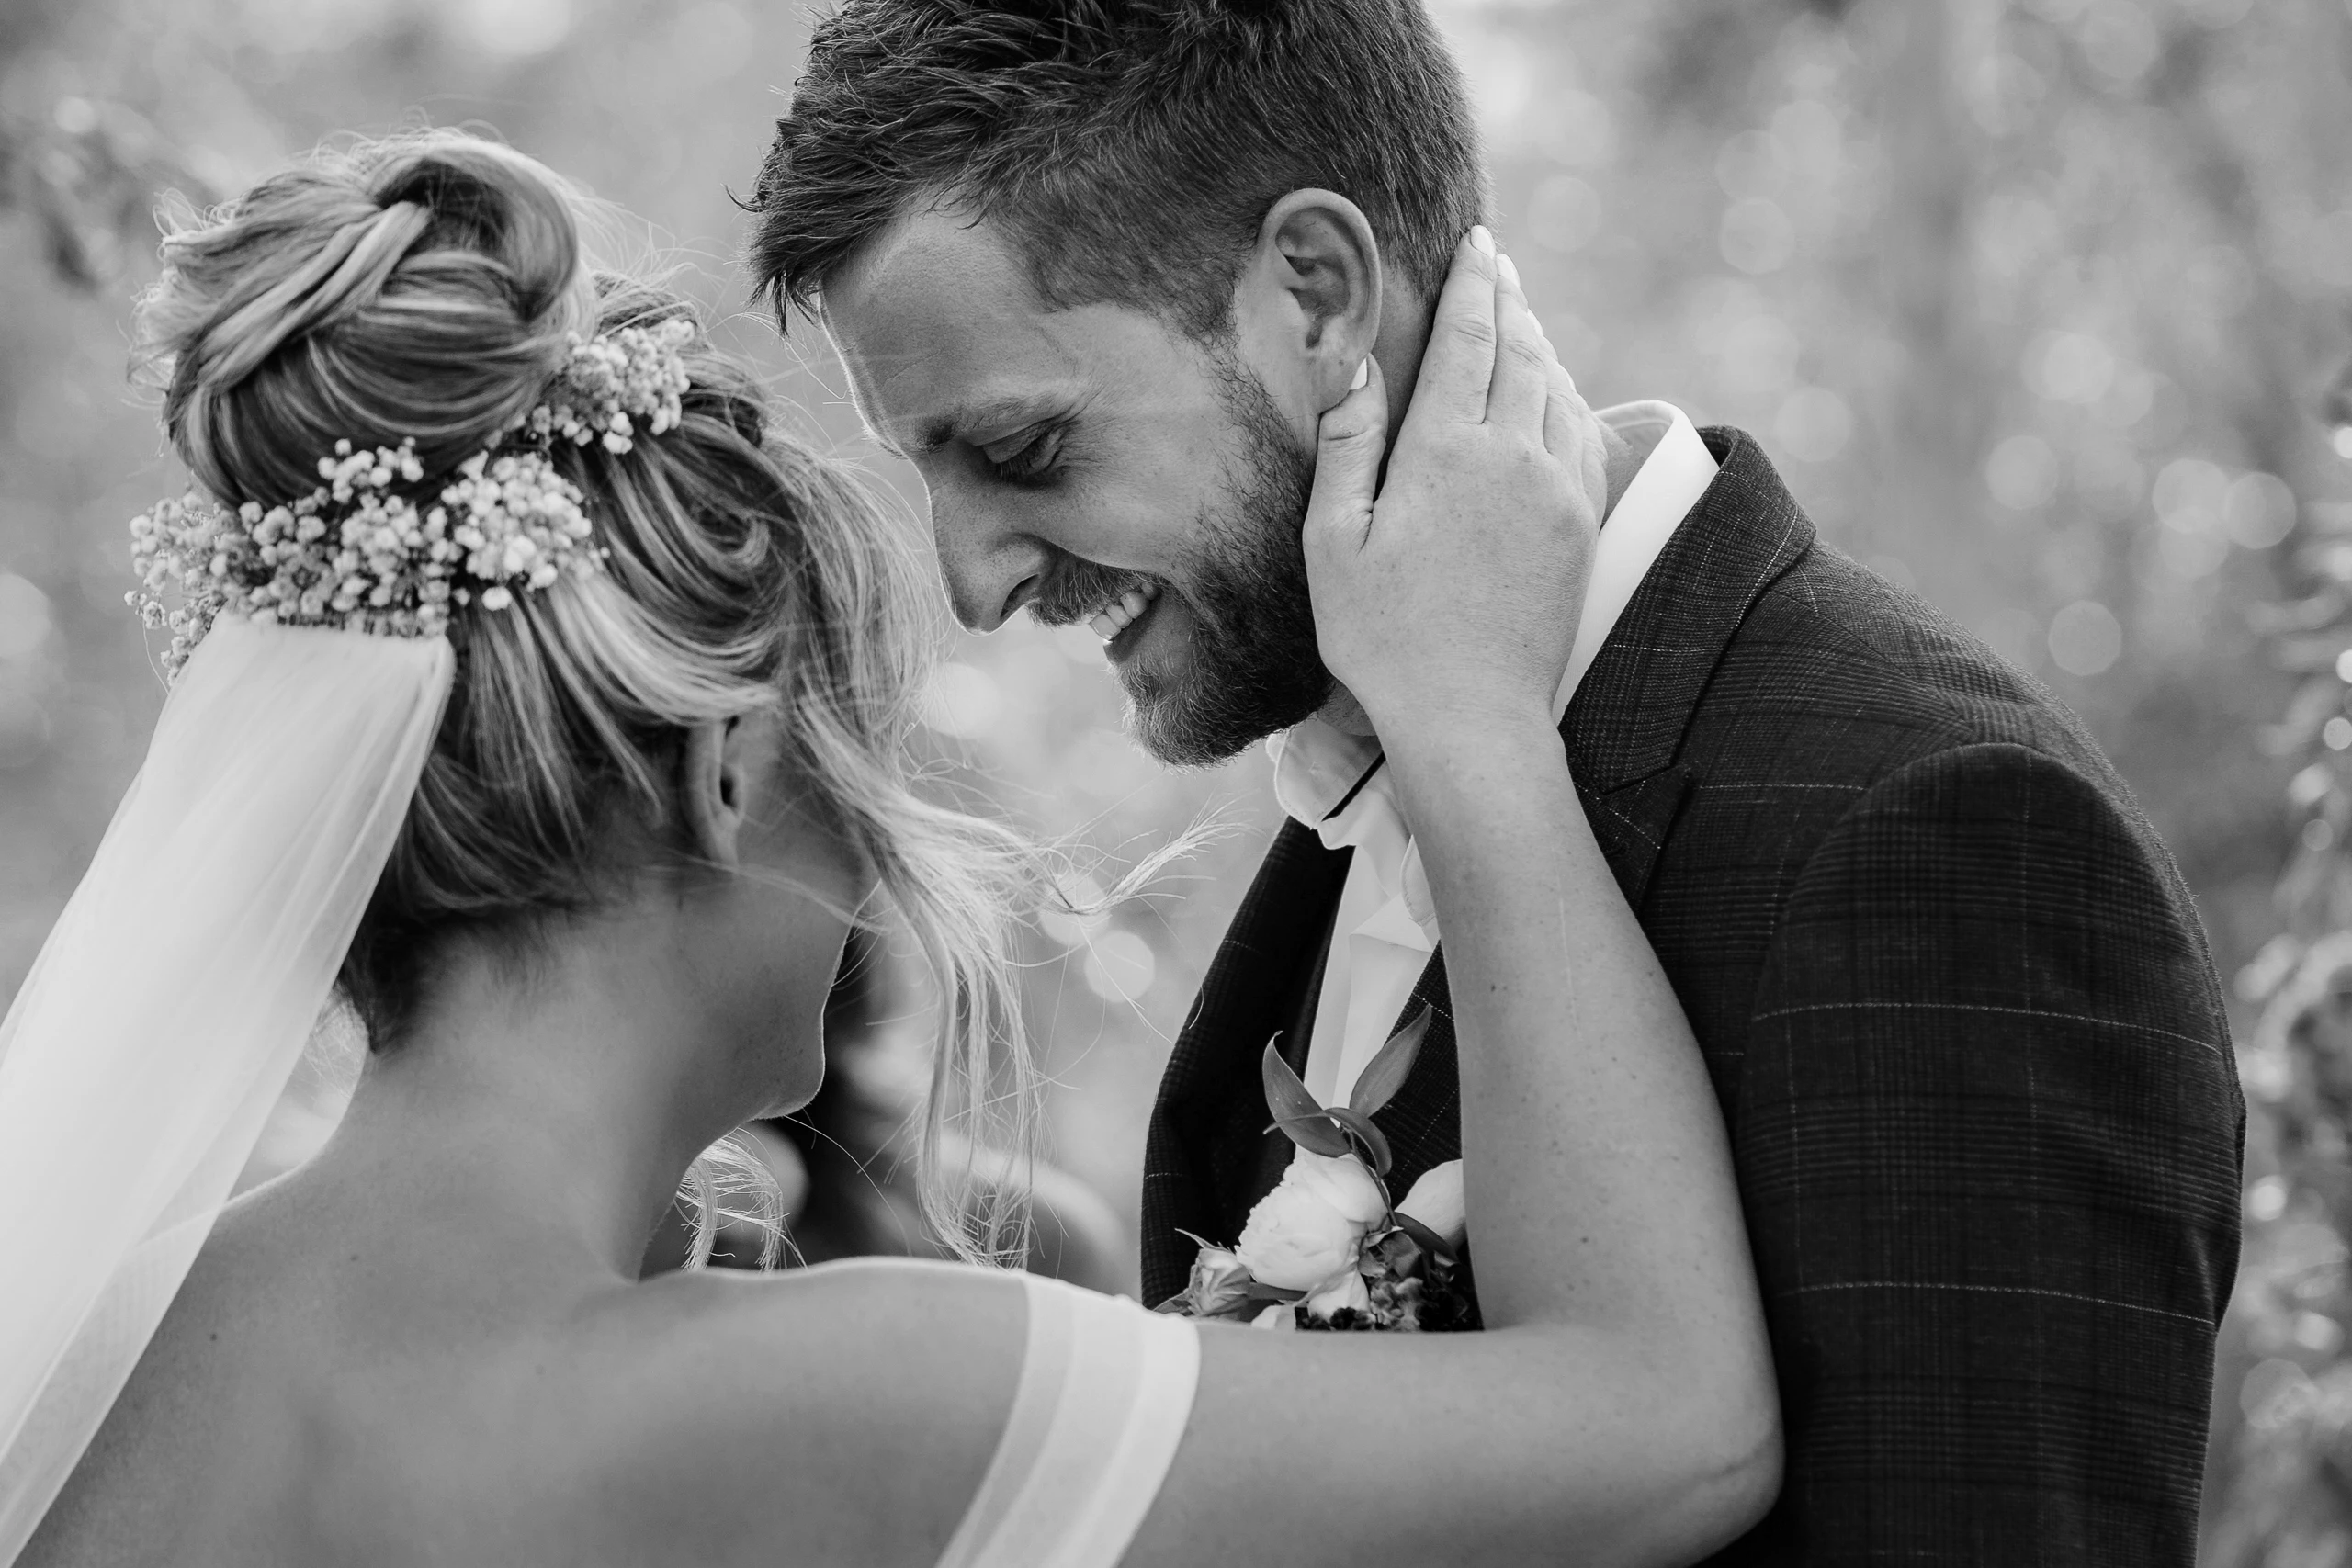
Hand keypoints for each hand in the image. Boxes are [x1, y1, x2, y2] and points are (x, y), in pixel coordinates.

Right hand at [1302, 228, 1607, 741]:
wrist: (1473, 715)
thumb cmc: (1383, 637)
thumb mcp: (1333, 543)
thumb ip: (1347, 446)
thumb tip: (1355, 367)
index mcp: (1445, 451)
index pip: (1466, 339)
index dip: (1471, 283)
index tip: (1475, 241)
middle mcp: (1513, 456)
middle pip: (1519, 350)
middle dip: (1509, 298)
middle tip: (1497, 260)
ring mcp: (1557, 489)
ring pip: (1555, 387)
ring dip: (1538, 340)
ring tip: (1520, 313)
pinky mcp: (1580, 525)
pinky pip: (1580, 434)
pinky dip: (1565, 394)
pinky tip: (1552, 390)